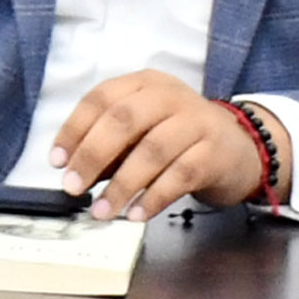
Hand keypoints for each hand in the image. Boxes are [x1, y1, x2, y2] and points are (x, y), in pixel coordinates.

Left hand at [50, 72, 265, 220]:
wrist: (241, 148)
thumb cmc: (180, 139)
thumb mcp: (143, 132)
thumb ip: (111, 146)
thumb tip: (74, 171)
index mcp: (145, 85)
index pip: (102, 98)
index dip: (75, 129)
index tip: (57, 161)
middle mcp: (170, 96)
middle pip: (124, 119)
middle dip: (92, 155)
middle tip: (73, 186)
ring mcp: (197, 122)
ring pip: (152, 150)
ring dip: (121, 184)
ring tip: (102, 211)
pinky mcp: (215, 152)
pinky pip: (180, 175)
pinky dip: (154, 197)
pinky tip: (136, 214)